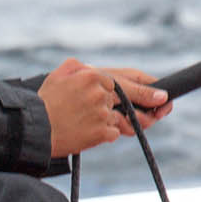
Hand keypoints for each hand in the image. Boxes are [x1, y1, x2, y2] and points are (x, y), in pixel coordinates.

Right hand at [38, 58, 170, 157]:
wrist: (34, 129)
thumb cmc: (44, 101)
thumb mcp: (59, 75)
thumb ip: (79, 68)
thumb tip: (92, 70)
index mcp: (92, 75)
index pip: (125, 79)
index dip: (146, 85)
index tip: (160, 90)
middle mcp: (100, 92)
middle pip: (131, 98)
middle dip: (151, 101)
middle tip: (165, 103)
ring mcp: (102, 112)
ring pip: (123, 118)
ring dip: (125, 122)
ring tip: (113, 122)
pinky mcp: (102, 131)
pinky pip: (114, 132)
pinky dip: (107, 133)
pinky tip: (91, 132)